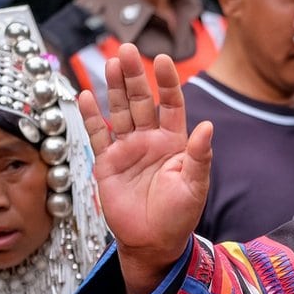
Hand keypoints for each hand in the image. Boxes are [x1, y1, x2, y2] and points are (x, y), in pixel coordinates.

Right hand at [79, 43, 213, 293]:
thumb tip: (208, 126)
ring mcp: (127, 150)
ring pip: (119, 111)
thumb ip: (200, 155)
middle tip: (126, 49)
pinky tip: (85, 95)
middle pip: (141, 101)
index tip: (163, 60)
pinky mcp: (107, 163)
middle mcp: (150, 140)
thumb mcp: (195, 185)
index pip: (171, 104)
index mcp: (174, 142)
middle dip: (134, 76)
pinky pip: (97, 134)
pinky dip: (90, 116)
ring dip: (114, 87)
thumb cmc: (179, 216)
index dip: (167, 82)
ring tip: (110, 62)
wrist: (153, 243)